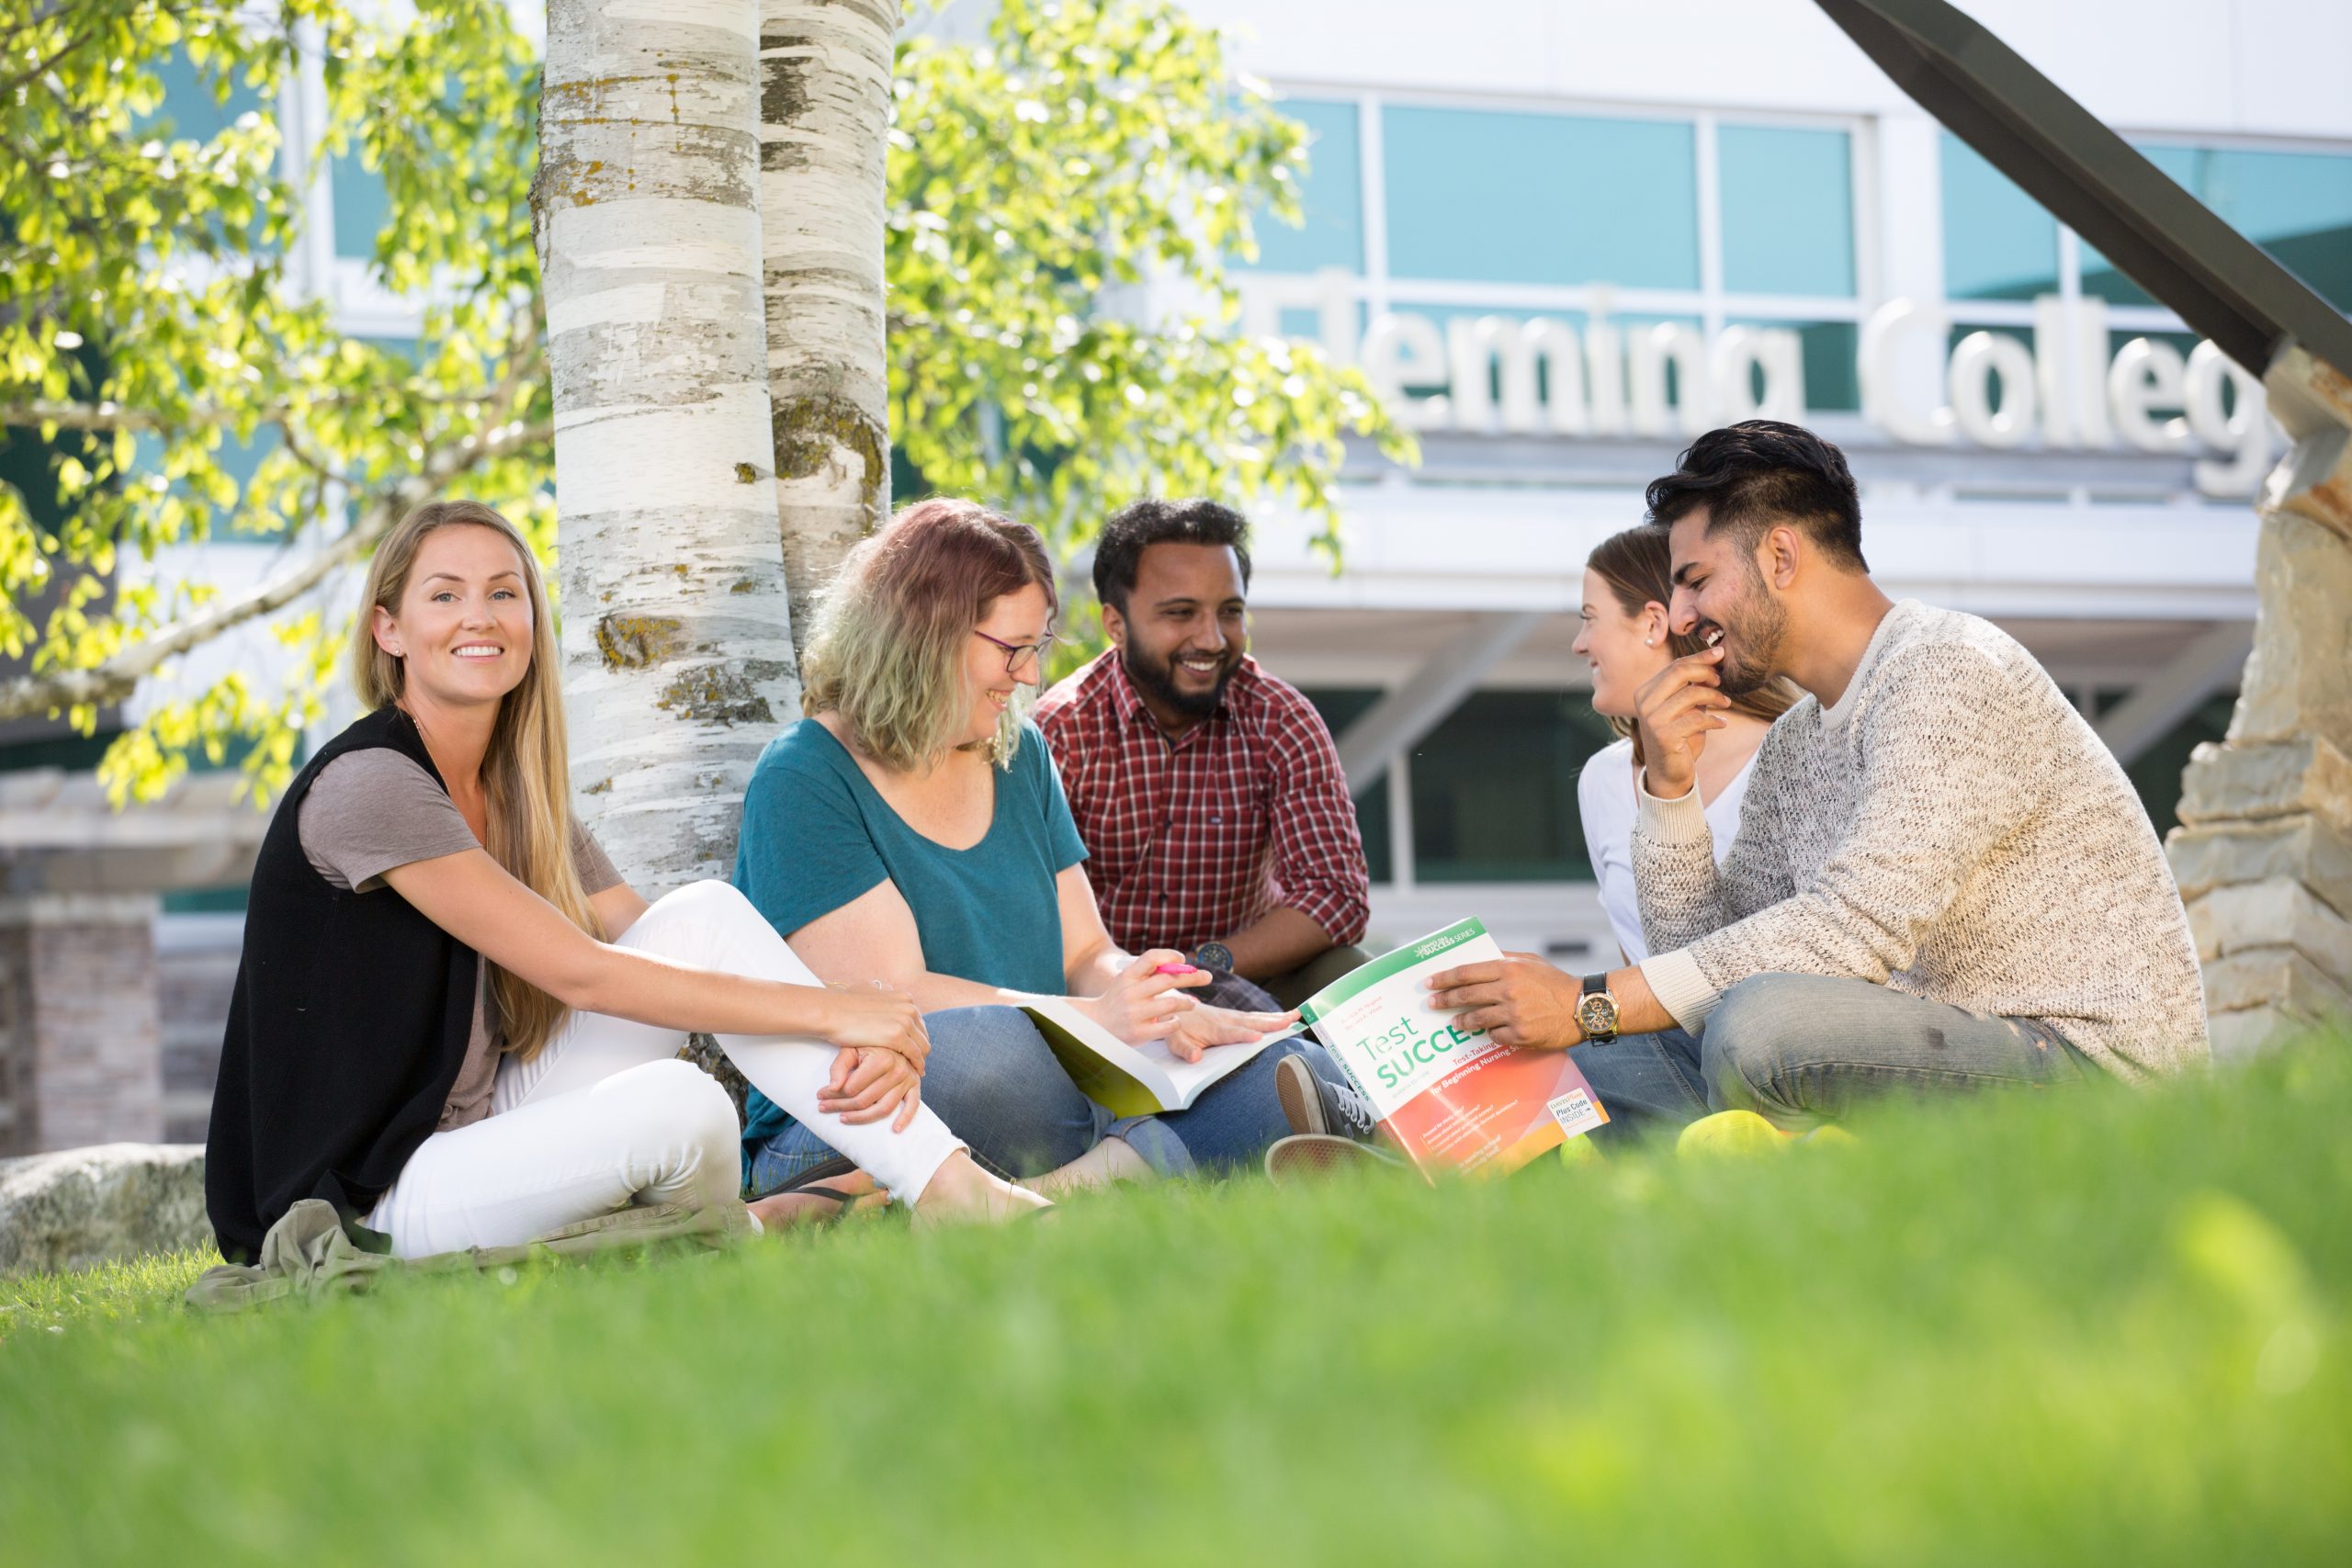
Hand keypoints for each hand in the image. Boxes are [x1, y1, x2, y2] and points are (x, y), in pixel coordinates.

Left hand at [815, 1046, 923, 1130]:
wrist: (891, 1034)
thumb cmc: (867, 1042)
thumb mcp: (851, 1048)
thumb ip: (839, 1066)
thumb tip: (831, 1088)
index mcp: (882, 1059)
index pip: (852, 1087)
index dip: (832, 1094)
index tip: (819, 1096)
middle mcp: (897, 1070)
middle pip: (864, 1100)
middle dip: (840, 1106)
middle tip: (823, 1108)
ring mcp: (908, 1079)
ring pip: (883, 1109)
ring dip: (861, 1118)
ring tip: (843, 1118)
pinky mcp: (915, 1086)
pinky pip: (913, 1106)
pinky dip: (905, 1119)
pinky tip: (895, 1130)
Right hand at [816, 983, 929, 1070]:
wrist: (831, 1011)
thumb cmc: (843, 1003)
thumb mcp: (867, 989)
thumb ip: (879, 992)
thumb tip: (882, 989)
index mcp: (904, 998)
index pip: (919, 1022)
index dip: (915, 1037)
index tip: (912, 1048)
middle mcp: (909, 1007)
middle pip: (923, 1035)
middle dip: (920, 1049)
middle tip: (915, 1063)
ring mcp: (905, 1021)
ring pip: (922, 1046)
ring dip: (920, 1060)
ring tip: (915, 1071)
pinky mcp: (897, 1036)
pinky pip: (914, 1055)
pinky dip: (916, 1065)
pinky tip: (913, 1073)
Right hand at [1081, 949, 1210, 1044]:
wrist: (1096, 1025)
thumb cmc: (1118, 999)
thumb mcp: (1126, 981)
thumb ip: (1148, 973)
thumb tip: (1182, 964)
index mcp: (1127, 976)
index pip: (1151, 957)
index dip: (1171, 955)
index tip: (1184, 959)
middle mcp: (1130, 993)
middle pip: (1168, 979)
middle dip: (1192, 976)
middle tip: (1207, 976)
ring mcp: (1134, 1013)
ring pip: (1172, 1003)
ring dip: (1187, 1002)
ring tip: (1192, 1003)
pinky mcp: (1139, 1032)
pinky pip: (1168, 1026)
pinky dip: (1176, 1022)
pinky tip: (1176, 1021)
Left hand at [1164, 1003, 1296, 1063]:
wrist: (1173, 1005)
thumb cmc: (1176, 1027)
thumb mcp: (1173, 1040)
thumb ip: (1184, 1049)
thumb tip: (1195, 1057)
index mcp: (1213, 1028)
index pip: (1231, 1033)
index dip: (1243, 1035)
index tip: (1259, 1038)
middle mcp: (1225, 1020)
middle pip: (1251, 1022)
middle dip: (1271, 1022)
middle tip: (1291, 1021)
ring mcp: (1231, 1016)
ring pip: (1256, 1017)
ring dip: (1276, 1017)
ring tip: (1296, 1016)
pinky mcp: (1234, 1016)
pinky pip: (1254, 1016)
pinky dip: (1270, 1016)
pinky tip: (1284, 1018)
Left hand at [1424, 952, 1583, 1049]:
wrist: (1584, 1007)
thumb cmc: (1555, 982)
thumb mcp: (1530, 961)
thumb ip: (1504, 958)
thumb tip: (1479, 956)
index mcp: (1508, 969)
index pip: (1466, 972)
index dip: (1444, 978)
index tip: (1429, 983)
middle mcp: (1508, 991)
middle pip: (1466, 995)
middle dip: (1445, 999)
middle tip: (1431, 1004)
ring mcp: (1514, 1014)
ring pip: (1476, 1019)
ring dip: (1461, 1021)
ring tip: (1453, 1023)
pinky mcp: (1521, 1035)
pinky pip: (1495, 1036)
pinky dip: (1489, 1034)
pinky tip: (1486, 1032)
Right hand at [1632, 642, 1731, 799]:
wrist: (1669, 774)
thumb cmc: (1680, 738)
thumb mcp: (1685, 709)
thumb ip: (1692, 688)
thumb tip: (1713, 662)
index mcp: (1645, 692)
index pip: (1675, 666)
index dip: (1700, 658)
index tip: (1720, 654)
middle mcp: (1644, 703)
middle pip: (1679, 672)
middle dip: (1706, 671)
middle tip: (1721, 680)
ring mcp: (1652, 719)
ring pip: (1691, 694)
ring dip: (1714, 697)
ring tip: (1725, 704)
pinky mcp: (1664, 736)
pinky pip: (1697, 719)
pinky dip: (1715, 720)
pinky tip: (1722, 724)